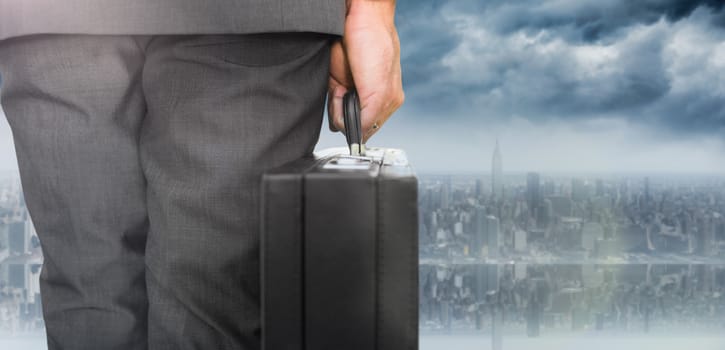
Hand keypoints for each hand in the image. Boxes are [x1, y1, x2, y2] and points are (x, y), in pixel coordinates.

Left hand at [327, 0, 403, 142]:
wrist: (358, 16)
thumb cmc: (376, 44)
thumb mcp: (380, 88)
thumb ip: (371, 116)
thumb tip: (359, 137)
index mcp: (388, 100)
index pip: (370, 130)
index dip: (360, 129)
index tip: (356, 118)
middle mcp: (371, 98)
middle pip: (353, 124)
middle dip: (348, 117)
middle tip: (350, 97)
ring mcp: (353, 90)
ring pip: (339, 116)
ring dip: (337, 108)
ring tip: (343, 89)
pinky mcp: (337, 82)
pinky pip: (330, 104)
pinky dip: (330, 102)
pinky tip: (336, 89)